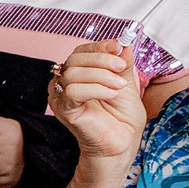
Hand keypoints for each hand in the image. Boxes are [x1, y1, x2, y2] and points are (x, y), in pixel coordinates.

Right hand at [48, 40, 146, 166]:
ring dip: (101, 76)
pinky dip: (95, 89)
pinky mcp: (64, 110)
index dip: (99, 46)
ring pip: (73, 73)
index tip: (118, 46)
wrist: (121, 144)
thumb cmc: (122, 118)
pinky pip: (73, 91)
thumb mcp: (127, 84)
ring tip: (118, 87)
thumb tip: (124, 43)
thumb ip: (123, 65)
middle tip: (121, 69)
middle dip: (102, 60)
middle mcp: (66, 83)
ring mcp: (61, 97)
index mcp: (80, 74)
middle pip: (75, 58)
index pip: (81, 51)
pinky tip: (110, 94)